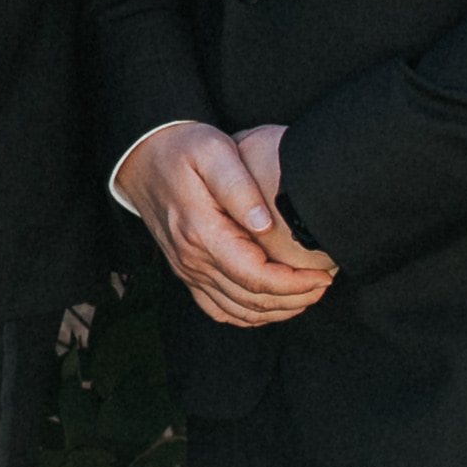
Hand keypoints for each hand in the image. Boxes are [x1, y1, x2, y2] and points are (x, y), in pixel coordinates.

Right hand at [122, 119, 334, 325]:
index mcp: (202, 233)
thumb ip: (239, 186)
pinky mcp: (187, 273)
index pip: (256, 277)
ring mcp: (188, 270)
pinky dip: (250, 316)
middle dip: (295, 299)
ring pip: (239, 311)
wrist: (142, 159)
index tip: (322, 276)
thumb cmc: (182, 150)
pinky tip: (272, 305)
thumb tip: (265, 223)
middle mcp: (193, 260)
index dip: (294, 284)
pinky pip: (219, 310)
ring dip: (277, 311)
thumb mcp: (213, 151)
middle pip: (252, 300)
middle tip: (325, 284)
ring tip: (307, 295)